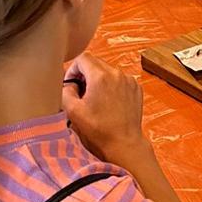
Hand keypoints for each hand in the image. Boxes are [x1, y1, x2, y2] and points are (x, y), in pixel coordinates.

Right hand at [62, 53, 150, 167]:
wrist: (123, 143)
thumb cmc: (98, 130)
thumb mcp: (73, 111)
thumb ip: (65, 91)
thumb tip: (69, 84)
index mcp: (100, 76)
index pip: (83, 58)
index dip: (73, 69)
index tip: (71, 83)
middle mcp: (117, 73)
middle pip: (96, 63)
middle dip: (85, 74)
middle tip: (81, 93)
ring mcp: (129, 80)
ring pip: (108, 70)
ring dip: (99, 80)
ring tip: (95, 99)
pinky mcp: (136, 87)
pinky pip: (119, 79)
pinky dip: (112, 85)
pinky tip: (108, 102)